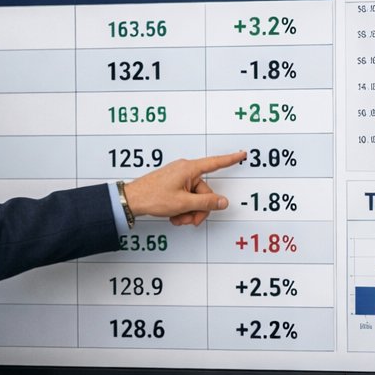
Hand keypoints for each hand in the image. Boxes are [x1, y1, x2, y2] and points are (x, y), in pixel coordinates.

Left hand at [122, 150, 244, 225]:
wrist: (132, 200)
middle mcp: (185, 171)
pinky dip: (183, 209)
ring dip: (189, 212)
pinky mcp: (173, 185)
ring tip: (178, 218)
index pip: (215, 163)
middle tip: (190, 220)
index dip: (230, 160)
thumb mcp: (183, 203)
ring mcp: (179, 178)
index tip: (241, 154)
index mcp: (189, 169)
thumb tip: (223, 202)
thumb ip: (206, 203)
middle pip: (205, 192)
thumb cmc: (153, 196)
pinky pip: (186, 198)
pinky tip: (174, 216)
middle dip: (199, 209)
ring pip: (195, 198)